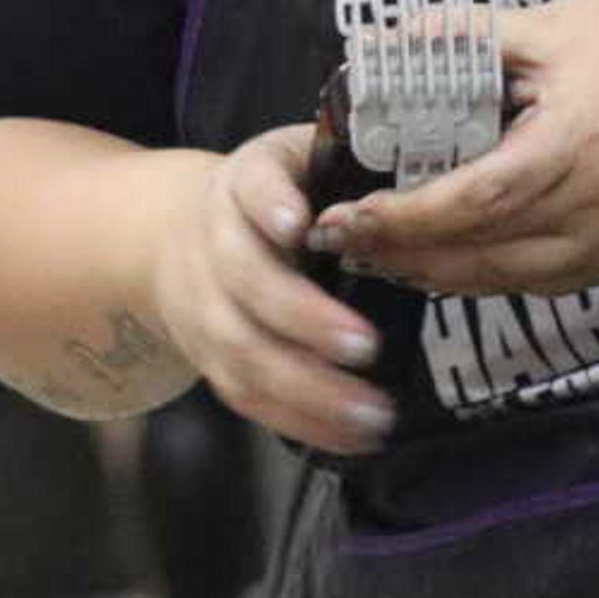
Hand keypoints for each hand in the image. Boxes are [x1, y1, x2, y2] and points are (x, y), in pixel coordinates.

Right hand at [127, 124, 397, 456]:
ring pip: (245, 351)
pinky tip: (351, 437)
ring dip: (308, 389)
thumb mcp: (297, 160)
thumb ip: (350, 169)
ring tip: (371, 413)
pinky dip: (299, 421)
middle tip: (365, 346)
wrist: (171, 236)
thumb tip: (427, 187)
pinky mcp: (209, 358)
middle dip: (305, 319)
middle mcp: (214, 244)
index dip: (270, 206)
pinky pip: (248, 395)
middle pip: (249, 283)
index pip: (251, 188)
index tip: (297, 226)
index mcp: (243, 184)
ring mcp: (204, 307)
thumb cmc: (271, 196)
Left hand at [312, 0, 598, 297]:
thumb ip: (469, 36)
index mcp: (574, 146)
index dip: (403, 219)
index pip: (472, 202)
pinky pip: (547, 283)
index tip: (346, 218)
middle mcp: (597, 211)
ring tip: (386, 254)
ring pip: (510, 280)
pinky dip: (492, 276)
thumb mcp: (557, 25)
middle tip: (344, 242)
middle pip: (481, 255)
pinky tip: (457, 259)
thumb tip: (385, 41)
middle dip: (404, 254)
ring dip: (441, 274)